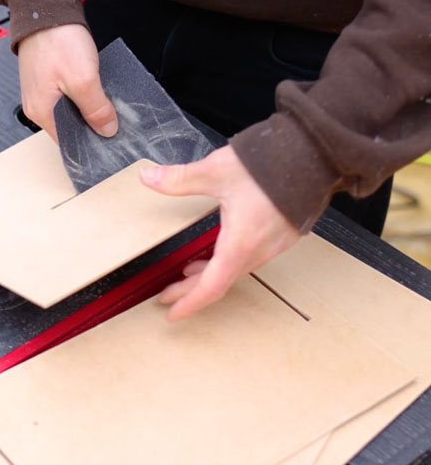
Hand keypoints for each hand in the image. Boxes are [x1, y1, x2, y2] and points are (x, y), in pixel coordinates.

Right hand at [18, 24, 117, 140]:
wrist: (45, 8)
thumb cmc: (57, 41)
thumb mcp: (83, 80)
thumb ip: (95, 109)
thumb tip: (106, 130)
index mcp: (42, 113)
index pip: (68, 141)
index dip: (90, 142)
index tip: (110, 140)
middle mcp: (38, 106)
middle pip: (69, 127)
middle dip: (91, 125)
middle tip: (115, 120)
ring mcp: (42, 92)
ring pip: (70, 111)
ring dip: (89, 108)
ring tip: (108, 104)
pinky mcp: (48, 79)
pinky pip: (68, 96)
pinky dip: (83, 95)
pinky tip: (96, 88)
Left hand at [139, 146, 302, 320]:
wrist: (316, 151)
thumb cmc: (273, 162)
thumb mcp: (216, 170)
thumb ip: (179, 178)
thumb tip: (149, 177)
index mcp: (242, 241)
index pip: (212, 285)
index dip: (190, 302)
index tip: (173, 314)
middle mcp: (262, 248)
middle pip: (222, 281)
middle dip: (192, 291)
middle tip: (169, 296)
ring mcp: (276, 242)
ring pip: (238, 269)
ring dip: (212, 274)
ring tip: (188, 274)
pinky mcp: (284, 233)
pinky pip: (252, 257)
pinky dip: (230, 261)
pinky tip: (219, 250)